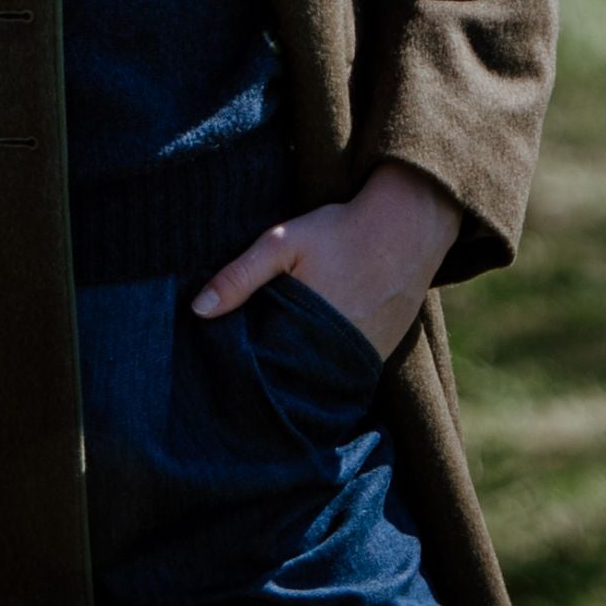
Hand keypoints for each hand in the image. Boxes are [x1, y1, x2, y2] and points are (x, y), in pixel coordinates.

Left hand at [188, 160, 464, 359]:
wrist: (407, 227)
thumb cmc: (340, 231)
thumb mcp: (282, 241)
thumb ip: (240, 276)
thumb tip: (197, 310)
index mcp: (304, 334)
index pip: (263, 371)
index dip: (242, 368)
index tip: (220, 366)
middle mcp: (334, 357)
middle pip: (289, 379)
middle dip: (267, 373)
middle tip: (242, 365)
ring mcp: (361, 361)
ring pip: (316, 378)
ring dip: (296, 372)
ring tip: (274, 359)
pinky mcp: (379, 356)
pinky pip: (342, 371)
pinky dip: (323, 365)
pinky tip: (307, 351)